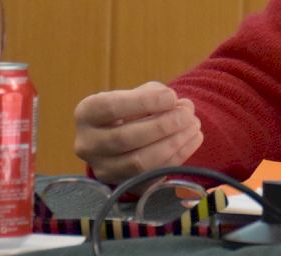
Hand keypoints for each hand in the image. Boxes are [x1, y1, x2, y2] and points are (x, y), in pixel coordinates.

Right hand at [73, 81, 202, 184]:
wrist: (126, 136)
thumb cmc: (133, 108)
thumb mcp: (139, 93)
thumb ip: (157, 95)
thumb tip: (180, 107)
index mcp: (87, 114)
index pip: (111, 108)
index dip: (144, 102)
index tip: (172, 97)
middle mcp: (88, 144)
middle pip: (125, 139)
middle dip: (162, 126)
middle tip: (187, 114)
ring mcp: (104, 169)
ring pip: (139, 163)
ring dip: (173, 143)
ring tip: (194, 125)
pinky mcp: (124, 186)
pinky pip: (153, 176)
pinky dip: (178, 157)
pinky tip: (193, 139)